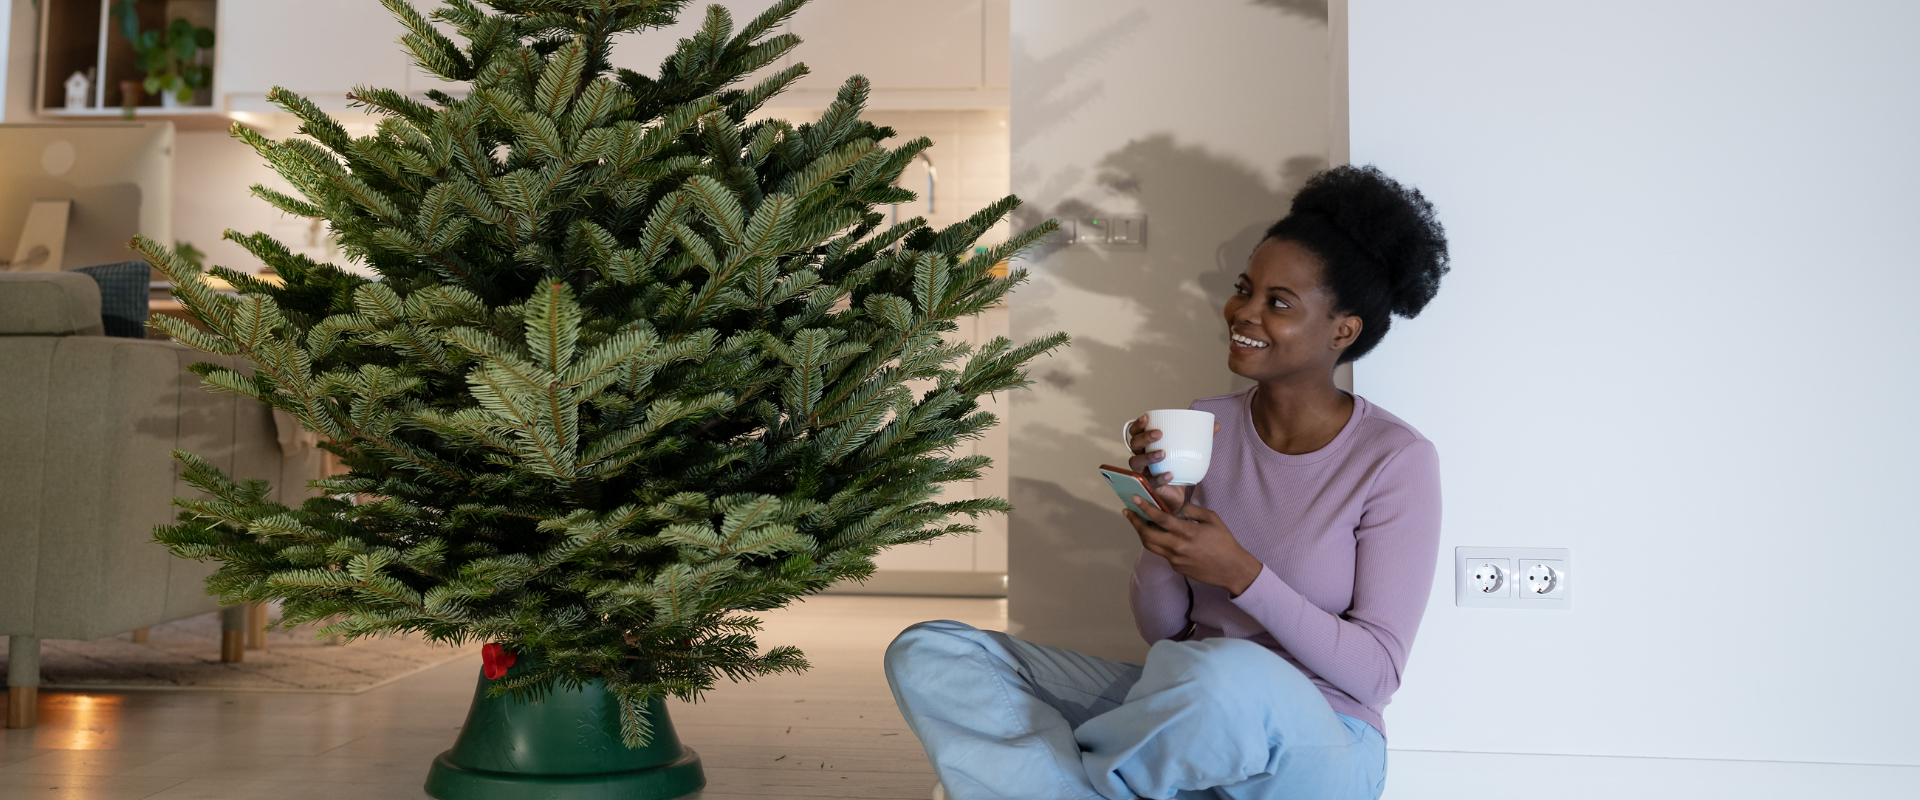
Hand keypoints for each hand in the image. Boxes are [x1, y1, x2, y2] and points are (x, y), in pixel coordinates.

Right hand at [1123, 414, 1223, 512]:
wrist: (1178, 497)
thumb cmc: (1178, 470)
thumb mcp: (1188, 453)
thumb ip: (1200, 439)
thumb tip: (1216, 425)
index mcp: (1147, 446)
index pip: (1135, 432)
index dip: (1138, 424)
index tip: (1147, 417)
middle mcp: (1140, 457)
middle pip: (1134, 444)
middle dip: (1144, 437)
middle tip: (1159, 434)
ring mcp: (1142, 473)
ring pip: (1136, 462)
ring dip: (1148, 456)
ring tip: (1163, 453)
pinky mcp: (1148, 486)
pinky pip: (1151, 481)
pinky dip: (1160, 477)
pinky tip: (1170, 474)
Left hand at [1123, 499, 1263, 596]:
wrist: (1232, 569)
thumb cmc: (1225, 542)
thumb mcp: (1212, 519)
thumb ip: (1192, 510)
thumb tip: (1177, 508)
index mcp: (1187, 533)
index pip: (1160, 519)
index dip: (1145, 508)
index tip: (1135, 500)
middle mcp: (1178, 547)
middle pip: (1147, 535)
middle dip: (1135, 522)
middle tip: (1128, 512)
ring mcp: (1175, 559)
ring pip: (1150, 546)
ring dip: (1141, 533)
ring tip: (1137, 522)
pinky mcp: (1176, 567)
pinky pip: (1162, 553)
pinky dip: (1157, 543)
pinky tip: (1158, 535)